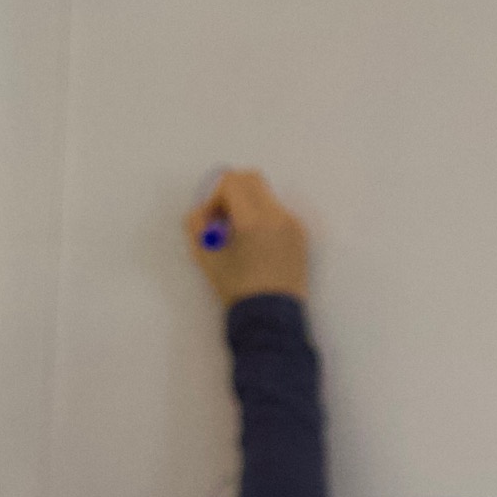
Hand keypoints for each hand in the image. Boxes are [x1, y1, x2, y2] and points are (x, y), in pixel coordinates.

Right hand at [185, 167, 306, 303]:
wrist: (271, 317)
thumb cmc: (236, 289)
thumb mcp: (206, 258)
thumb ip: (196, 226)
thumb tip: (201, 210)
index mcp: (254, 220)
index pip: (231, 182)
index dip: (214, 196)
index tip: (212, 220)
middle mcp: (278, 216)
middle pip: (251, 179)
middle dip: (231, 192)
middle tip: (222, 218)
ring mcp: (293, 224)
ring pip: (265, 195)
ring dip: (247, 204)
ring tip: (238, 235)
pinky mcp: (300, 234)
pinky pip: (278, 212)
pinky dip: (262, 217)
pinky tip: (255, 245)